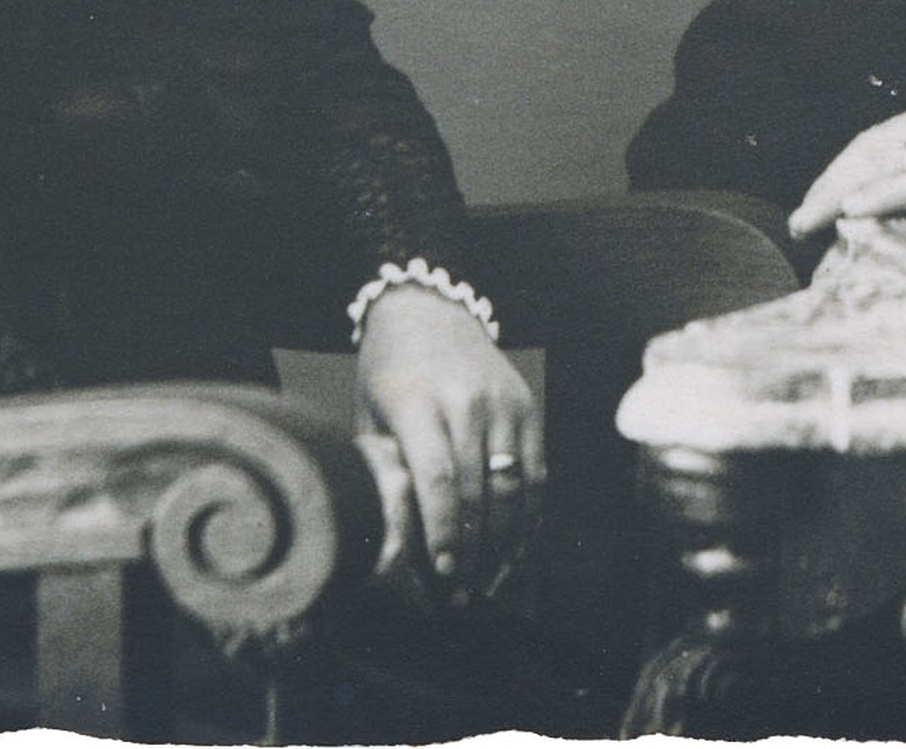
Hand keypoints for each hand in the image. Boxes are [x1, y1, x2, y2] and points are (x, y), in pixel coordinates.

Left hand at [354, 285, 540, 595]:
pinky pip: (535, 472)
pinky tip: (514, 547)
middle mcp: (465, 401)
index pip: (438, 479)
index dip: (443, 531)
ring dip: (504, 543)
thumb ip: (381, 469)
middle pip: (477, 491)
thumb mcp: (369, 412)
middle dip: (471, 551)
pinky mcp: (527, 407)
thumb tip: (385, 540)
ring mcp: (502, 403)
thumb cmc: (386, 372)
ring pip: (514, 488)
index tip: (441, 572)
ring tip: (489, 583)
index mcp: (417, 401)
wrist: (428, 311)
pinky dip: (528, 516)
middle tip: (461, 595)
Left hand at [788, 78, 905, 237]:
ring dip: (836, 193)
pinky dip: (876, 197)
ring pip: (881, 164)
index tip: (829, 188)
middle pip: (870, 146)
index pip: (888, 134)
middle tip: (802, 214)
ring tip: (807, 221)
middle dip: (831, 180)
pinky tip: (849, 212)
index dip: (851, 164)